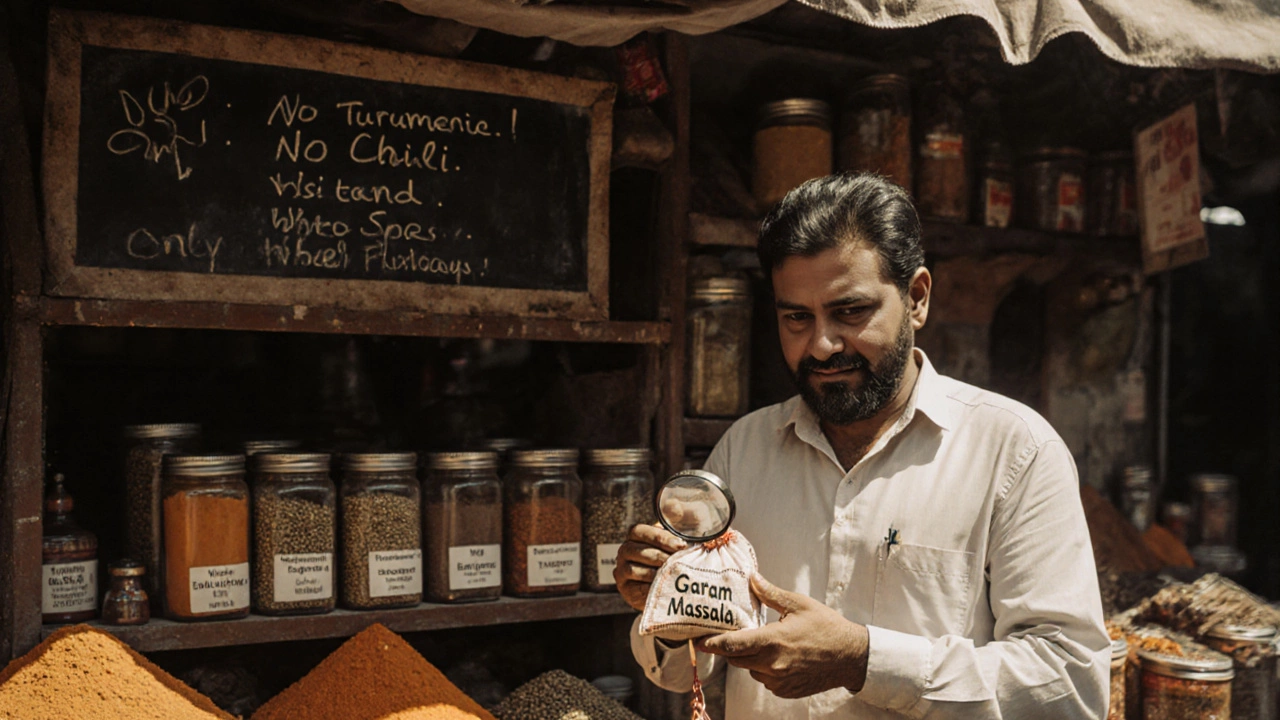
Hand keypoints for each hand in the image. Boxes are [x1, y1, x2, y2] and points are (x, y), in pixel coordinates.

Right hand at [613, 523, 687, 610]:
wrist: (673, 585)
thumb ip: (677, 516)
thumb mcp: (680, 533)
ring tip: (673, 575)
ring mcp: (623, 571)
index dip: (659, 537)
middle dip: (660, 556)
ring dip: (656, 573)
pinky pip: (636, 590)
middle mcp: (625, 552)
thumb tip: (674, 504)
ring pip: (634, 570)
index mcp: (635, 536)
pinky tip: (666, 588)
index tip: (680, 544)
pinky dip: (652, 589)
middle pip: (636, 550)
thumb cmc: (676, 554)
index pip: (640, 531)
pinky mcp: (627, 590)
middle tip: (678, 561)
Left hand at [696, 574, 868, 698]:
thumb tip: (752, 578)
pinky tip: (779, 657)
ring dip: (749, 659)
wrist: (851, 657)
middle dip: (729, 648)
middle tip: (727, 636)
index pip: (733, 645)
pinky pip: (765, 680)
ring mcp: (779, 681)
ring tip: (763, 643)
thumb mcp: (799, 604)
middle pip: (736, 659)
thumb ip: (771, 594)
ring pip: (750, 670)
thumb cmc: (827, 627)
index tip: (698, 641)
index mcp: (773, 641)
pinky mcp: (785, 691)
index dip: (712, 643)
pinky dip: (764, 670)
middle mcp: (773, 665)